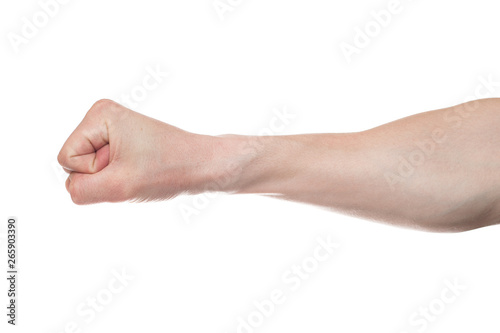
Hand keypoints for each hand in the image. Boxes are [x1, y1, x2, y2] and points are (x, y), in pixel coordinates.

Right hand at [57, 99, 227, 203]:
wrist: (204, 165)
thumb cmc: (168, 171)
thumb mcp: (118, 186)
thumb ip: (81, 190)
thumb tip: (73, 187)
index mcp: (100, 114)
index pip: (67, 159)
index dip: (95, 172)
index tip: (128, 164)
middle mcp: (103, 116)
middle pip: (76, 163)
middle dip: (103, 176)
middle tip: (136, 168)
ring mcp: (113, 129)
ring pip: (89, 170)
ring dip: (112, 179)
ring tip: (140, 170)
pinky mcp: (122, 141)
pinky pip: (103, 171)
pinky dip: (120, 178)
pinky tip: (141, 171)